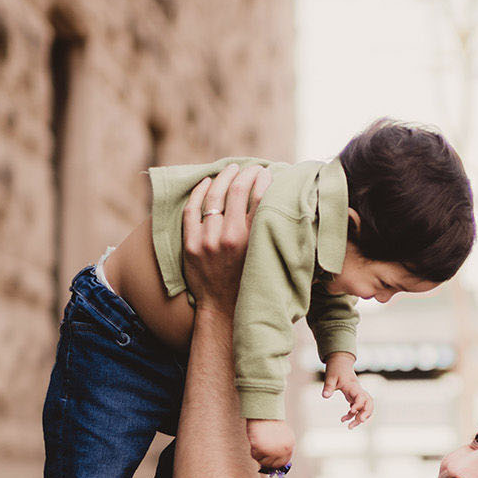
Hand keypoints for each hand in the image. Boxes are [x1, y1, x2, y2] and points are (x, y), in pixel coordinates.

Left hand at [181, 163, 270, 307]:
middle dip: (246, 173)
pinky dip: (199, 192)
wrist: (223, 309)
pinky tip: (206, 182)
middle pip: (238, 190)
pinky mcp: (190, 244)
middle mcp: (230, 238)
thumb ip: (273, 234)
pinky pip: (191, 209)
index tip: (267, 172)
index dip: (264, 178)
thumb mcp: (267, 259)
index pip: (261, 196)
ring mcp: (207, 240)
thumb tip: (286, 207)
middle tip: (251, 168)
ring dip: (224, 177)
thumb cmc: (251, 283)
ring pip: (214, 196)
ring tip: (231, 169)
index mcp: (254, 241)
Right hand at [246, 418, 295, 474]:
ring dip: (258, 454)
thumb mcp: (281, 436)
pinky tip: (255, 440)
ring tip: (258, 442)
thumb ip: (280, 449)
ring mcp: (273, 450)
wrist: (263, 411)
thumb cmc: (270, 422)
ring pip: (262, 462)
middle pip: (271, 465)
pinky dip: (252, 449)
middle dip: (264, 460)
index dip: (274, 463)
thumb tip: (276, 465)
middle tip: (259, 453)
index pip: (282, 463)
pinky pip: (254, 455)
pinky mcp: (261, 448)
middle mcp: (283, 450)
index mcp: (290, 446)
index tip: (267, 462)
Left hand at [322, 354, 372, 426]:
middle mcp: (359, 391)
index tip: (351, 411)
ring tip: (350, 427)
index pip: (361, 397)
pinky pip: (358, 409)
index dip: (359, 405)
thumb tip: (325, 396)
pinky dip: (353, 416)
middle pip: (369, 404)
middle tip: (355, 423)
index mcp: (353, 387)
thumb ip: (328, 386)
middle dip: (365, 414)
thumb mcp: (330, 377)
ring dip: (360, 418)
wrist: (340, 363)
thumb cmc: (335, 370)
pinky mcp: (355, 397)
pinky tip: (343, 419)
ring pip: (366, 408)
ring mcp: (358, 395)